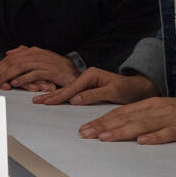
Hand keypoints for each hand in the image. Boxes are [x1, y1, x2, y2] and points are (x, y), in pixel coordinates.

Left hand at [0, 45, 78, 89]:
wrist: (75, 70)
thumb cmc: (57, 66)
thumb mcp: (40, 58)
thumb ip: (24, 54)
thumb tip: (9, 53)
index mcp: (33, 51)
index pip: (11, 58)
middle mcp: (37, 55)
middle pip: (14, 61)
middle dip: (1, 71)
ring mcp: (44, 62)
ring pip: (21, 67)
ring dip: (8, 75)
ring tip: (0, 82)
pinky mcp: (50, 71)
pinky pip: (33, 74)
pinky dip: (23, 78)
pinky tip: (15, 83)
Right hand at [33, 67, 158, 105]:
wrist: (139, 88)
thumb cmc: (128, 89)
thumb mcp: (113, 92)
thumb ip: (93, 95)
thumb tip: (75, 100)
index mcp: (91, 75)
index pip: (72, 88)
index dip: (59, 95)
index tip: (47, 101)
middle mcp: (87, 76)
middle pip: (66, 88)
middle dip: (51, 95)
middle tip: (36, 100)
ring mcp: (87, 81)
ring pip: (67, 90)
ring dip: (53, 95)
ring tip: (40, 99)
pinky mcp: (88, 87)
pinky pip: (72, 92)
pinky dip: (61, 95)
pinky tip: (53, 98)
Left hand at [76, 97, 175, 143]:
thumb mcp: (162, 111)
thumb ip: (143, 117)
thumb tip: (119, 127)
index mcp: (150, 104)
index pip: (121, 112)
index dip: (102, 120)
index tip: (84, 129)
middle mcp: (157, 108)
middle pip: (126, 117)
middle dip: (104, 126)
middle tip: (85, 134)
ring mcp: (172, 118)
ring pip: (142, 125)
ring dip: (122, 131)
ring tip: (105, 138)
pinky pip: (168, 134)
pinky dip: (155, 138)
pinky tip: (142, 143)